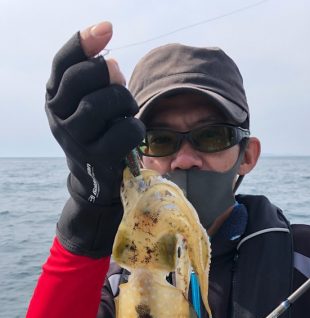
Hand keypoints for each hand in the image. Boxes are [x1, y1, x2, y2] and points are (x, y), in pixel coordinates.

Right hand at [46, 22, 144, 255]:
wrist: (96, 180)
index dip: (84, 42)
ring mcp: (75, 139)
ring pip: (103, 104)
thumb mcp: (91, 103)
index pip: (64, 63)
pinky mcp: (97, 158)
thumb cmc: (100, 133)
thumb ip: (99, 80)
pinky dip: (136, 127)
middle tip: (120, 85)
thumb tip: (112, 65)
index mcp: (55, 97)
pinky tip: (133, 133)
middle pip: (84, 79)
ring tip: (128, 111)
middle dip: (111, 77)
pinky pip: (125, 131)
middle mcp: (58, 117)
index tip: (107, 28)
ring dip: (125, 102)